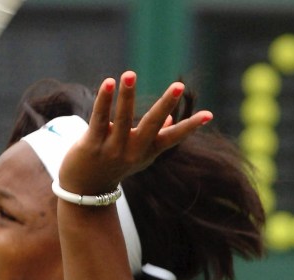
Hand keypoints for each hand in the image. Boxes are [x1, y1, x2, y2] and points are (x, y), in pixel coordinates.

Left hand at [58, 71, 212, 194]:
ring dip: (127, 96)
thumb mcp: (137, 156)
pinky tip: (108, 83)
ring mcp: (112, 149)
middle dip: (165, 105)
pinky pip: (99, 119)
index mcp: (147, 152)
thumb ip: (153, 138)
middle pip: (151, 126)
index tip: (209, 115)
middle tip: (179, 86)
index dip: (190, 127)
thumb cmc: (114, 167)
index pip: (173, 138)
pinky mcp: (92, 145)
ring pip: (122, 119)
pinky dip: (104, 101)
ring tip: (130, 73)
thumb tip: (167, 120)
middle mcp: (132, 151)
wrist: (85, 191)